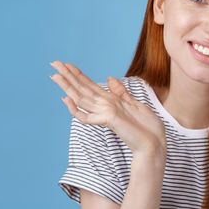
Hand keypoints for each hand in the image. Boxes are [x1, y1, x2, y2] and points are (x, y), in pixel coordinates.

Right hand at [49, 61, 166, 157]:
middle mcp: (104, 107)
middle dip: (68, 76)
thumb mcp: (136, 104)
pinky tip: (66, 99)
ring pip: (81, 98)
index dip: (78, 75)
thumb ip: (121, 92)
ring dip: (68, 86)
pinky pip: (86, 116)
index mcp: (110, 102)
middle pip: (82, 89)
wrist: (155, 145)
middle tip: (54, 63)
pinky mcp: (108, 120)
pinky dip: (75, 108)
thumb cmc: (147, 128)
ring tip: (55, 75)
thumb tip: (110, 78)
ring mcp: (105, 114)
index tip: (67, 64)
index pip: (90, 85)